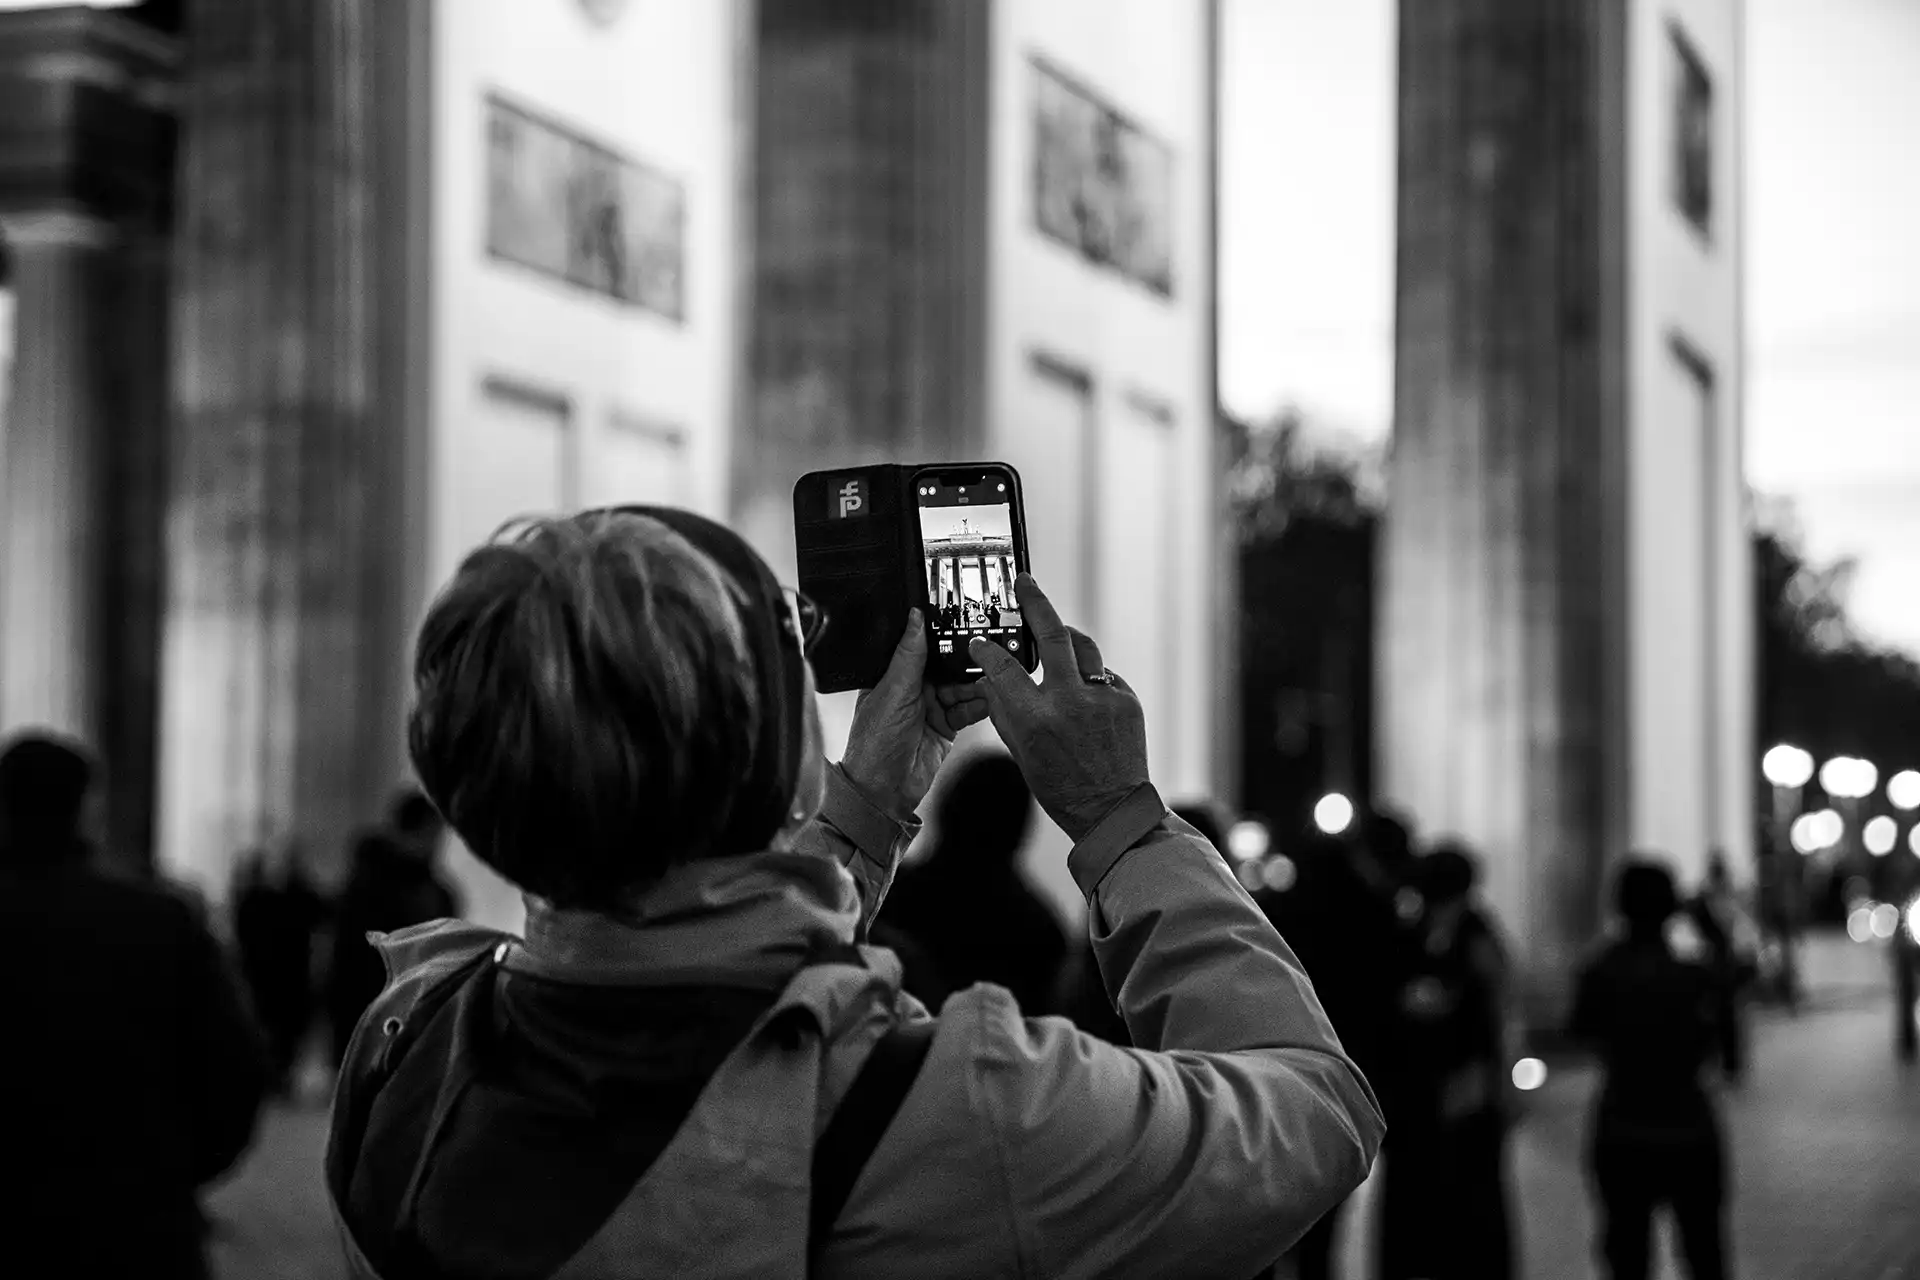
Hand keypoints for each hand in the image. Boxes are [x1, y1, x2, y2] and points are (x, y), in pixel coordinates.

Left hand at [841, 610, 988, 816]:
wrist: (884, 791)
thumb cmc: (874, 744)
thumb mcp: (894, 692)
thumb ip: (909, 656)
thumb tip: (915, 618)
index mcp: (894, 675)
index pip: (922, 647)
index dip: (942, 637)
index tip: (964, 624)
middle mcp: (914, 689)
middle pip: (947, 666)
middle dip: (966, 662)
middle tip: (987, 653)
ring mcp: (932, 708)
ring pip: (962, 687)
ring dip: (976, 684)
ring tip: (992, 678)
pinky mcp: (947, 726)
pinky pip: (969, 709)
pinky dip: (980, 705)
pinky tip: (990, 700)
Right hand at [966, 574, 1149, 841]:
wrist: (1111, 810)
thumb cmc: (1061, 789)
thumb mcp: (1021, 753)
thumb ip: (1006, 712)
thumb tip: (992, 682)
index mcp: (1037, 719)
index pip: (1004, 668)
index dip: (987, 649)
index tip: (980, 642)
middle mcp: (1071, 702)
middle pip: (1053, 635)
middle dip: (1036, 603)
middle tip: (1025, 583)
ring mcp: (1103, 699)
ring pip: (1083, 647)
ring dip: (1066, 637)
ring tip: (1055, 635)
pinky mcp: (1126, 701)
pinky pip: (1102, 675)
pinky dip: (1089, 678)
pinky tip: (1083, 694)